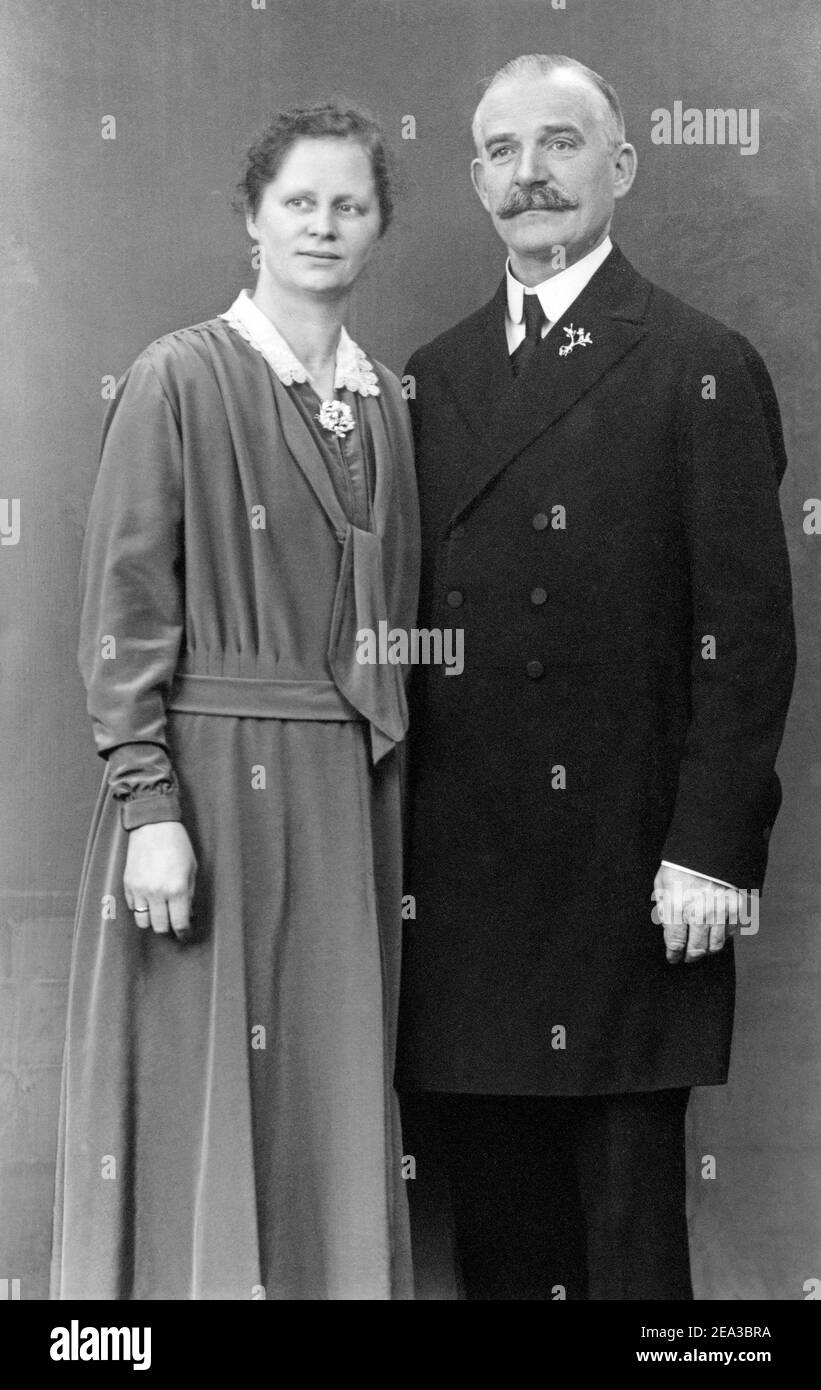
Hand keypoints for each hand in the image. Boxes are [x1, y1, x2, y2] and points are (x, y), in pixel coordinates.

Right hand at [124, 821, 196, 938]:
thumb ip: (190, 894)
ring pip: (143, 922)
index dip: (183, 933)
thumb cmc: (177, 845)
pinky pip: (133, 907)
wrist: (153, 826)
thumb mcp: (191, 869)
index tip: (184, 935)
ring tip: (158, 912)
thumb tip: (187, 913)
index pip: (179, 923)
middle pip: (160, 927)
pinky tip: (148, 898)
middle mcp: (157, 893)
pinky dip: (141, 908)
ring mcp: (140, 890)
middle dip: (168, 928)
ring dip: (152, 921)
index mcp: (177, 890)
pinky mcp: (128, 885)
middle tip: (172, 921)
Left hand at [653, 864, 739, 964]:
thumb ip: (664, 909)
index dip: (673, 955)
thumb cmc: (682, 863)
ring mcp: (721, 909)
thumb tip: (669, 931)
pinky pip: (732, 931)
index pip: (676, 942)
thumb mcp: (663, 882)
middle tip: (687, 957)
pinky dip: (724, 934)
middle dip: (690, 956)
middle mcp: (700, 910)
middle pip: (697, 949)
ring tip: (701, 947)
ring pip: (716, 944)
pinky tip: (716, 930)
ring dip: (707, 949)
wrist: (710, 844)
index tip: (673, 957)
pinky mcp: (737, 906)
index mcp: (677, 904)